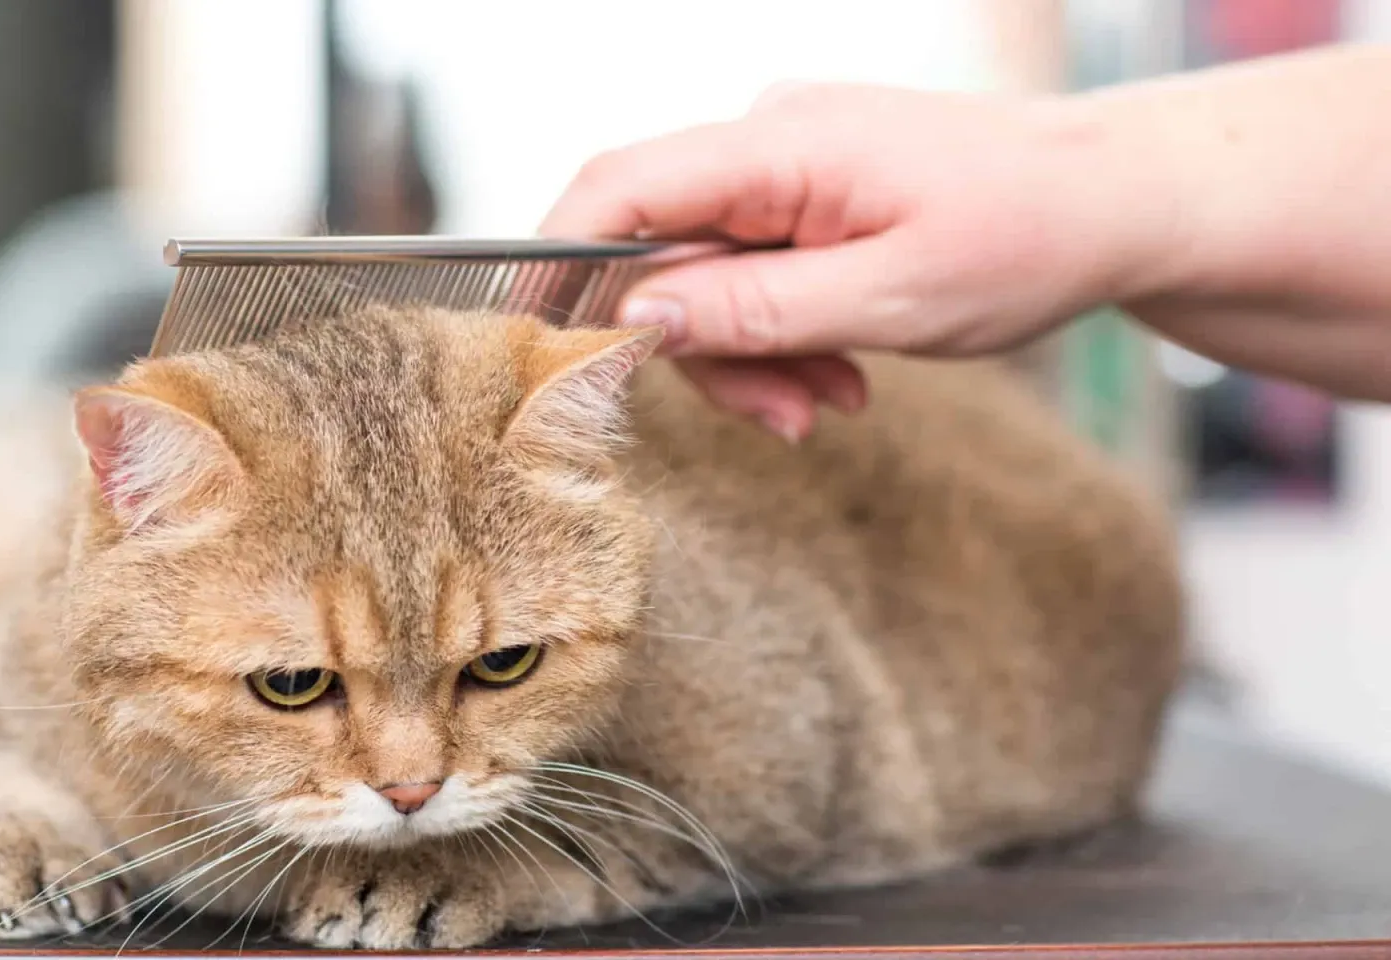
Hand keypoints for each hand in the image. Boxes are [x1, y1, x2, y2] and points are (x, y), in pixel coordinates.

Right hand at [541, 82, 1171, 437]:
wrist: (1116, 203)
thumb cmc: (1027, 236)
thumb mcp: (891, 297)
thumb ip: (756, 310)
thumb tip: (636, 317)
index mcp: (780, 144)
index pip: (620, 188)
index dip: (561, 266)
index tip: (544, 350)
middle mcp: (766, 141)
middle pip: (661, 252)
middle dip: (702, 349)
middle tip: (782, 417)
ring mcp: (784, 167)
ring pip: (705, 276)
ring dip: (751, 355)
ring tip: (831, 401)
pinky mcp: (804, 197)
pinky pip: (751, 272)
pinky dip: (780, 334)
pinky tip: (840, 372)